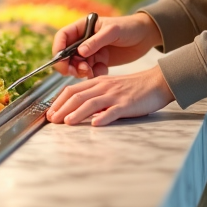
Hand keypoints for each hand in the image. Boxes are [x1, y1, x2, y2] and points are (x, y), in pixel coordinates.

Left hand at [45, 65, 173, 126]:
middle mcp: (104, 87)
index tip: (50, 112)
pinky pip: (113, 111)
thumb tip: (80, 110)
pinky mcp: (127, 104)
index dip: (58, 101)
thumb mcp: (111, 88)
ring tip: (66, 122)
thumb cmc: (134, 87)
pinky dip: (103, 117)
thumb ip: (96, 97)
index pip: (72, 90)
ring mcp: (115, 95)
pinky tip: (95, 124)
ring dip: (77, 113)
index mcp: (98, 82)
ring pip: (91, 103)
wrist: (157, 82)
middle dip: (62, 108)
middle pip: (77, 96)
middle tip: (51, 120)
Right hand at [52, 13, 162, 78]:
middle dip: (71, 65)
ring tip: (93, 71)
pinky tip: (103, 70)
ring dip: (83, 71)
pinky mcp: (99, 61)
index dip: (58, 50)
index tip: (61, 63)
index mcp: (83, 27)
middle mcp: (84, 39)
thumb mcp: (113, 31)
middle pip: (67, 55)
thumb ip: (96, 41)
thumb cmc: (129, 27)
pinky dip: (94, 73)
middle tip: (81, 71)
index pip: (62, 37)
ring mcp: (91, 51)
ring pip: (78, 65)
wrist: (146, 36)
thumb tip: (80, 52)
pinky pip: (90, 71)